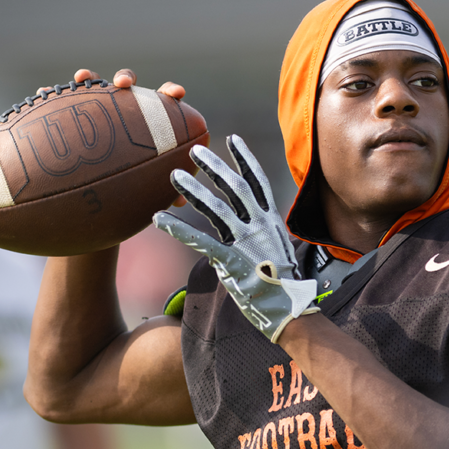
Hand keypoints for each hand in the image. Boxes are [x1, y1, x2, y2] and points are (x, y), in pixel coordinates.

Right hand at [62, 69, 187, 206]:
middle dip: (125, 79)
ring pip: (93, 84)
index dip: (171, 92)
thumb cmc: (129, 184)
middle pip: (126, 84)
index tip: (177, 93)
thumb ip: (161, 188)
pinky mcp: (69, 112)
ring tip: (81, 78)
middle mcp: (121, 108)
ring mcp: (95, 107)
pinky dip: (52, 94)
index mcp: (146, 120)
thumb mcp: (147, 186)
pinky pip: (59, 99)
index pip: (163, 101)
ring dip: (89, 78)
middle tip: (123, 85)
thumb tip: (179, 200)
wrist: (94, 187)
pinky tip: (43, 93)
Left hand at [153, 135, 319, 341]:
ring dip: (194, 190)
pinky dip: (177, 228)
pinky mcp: (231, 261)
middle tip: (195, 150)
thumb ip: (261, 233)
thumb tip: (251, 225)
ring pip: (216, 208)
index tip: (232, 139)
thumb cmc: (282, 283)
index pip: (257, 181)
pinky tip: (159, 219)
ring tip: (174, 176)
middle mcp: (259, 226)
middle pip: (235, 187)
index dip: (244, 158)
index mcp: (271, 221)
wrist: (290, 308)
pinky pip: (200, 240)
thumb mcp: (278, 250)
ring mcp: (246, 243)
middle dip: (215, 166)